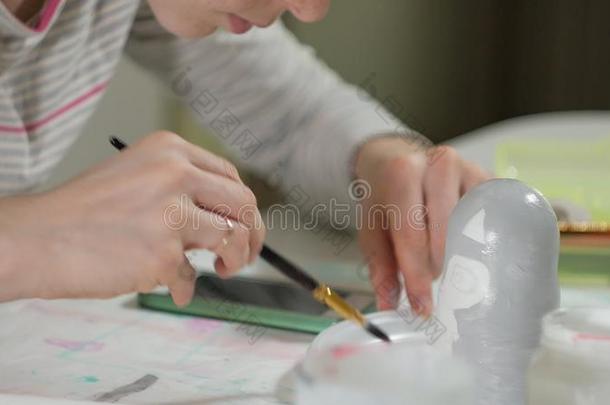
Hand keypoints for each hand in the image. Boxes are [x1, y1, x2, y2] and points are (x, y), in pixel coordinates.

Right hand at [0, 131, 264, 305]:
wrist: (35, 238)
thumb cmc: (81, 213)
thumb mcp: (136, 178)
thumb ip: (181, 192)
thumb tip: (225, 222)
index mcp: (169, 150)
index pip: (230, 175)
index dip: (242, 206)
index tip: (243, 225)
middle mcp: (175, 173)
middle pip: (243, 203)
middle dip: (253, 234)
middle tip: (244, 255)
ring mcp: (170, 212)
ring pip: (232, 237)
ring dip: (235, 260)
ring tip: (221, 270)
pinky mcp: (162, 252)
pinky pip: (190, 276)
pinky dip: (182, 287)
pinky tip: (166, 286)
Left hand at [354, 135, 488, 314]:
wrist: (398, 159)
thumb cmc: (385, 198)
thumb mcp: (372, 227)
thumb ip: (380, 266)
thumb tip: (390, 305)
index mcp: (403, 173)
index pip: (412, 233)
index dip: (416, 274)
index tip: (422, 306)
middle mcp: (439, 164)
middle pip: (446, 230)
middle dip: (437, 265)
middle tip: (431, 280)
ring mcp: (470, 170)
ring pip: (474, 225)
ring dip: (462, 254)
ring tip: (449, 267)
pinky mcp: (492, 180)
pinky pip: (495, 218)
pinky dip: (484, 242)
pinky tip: (474, 255)